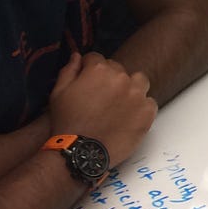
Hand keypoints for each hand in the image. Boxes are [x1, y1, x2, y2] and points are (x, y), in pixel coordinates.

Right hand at [48, 52, 156, 166]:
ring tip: (120, 104)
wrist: (81, 152)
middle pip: (118, 70)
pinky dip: (141, 107)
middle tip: (101, 98)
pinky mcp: (147, 112)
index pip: (97, 59)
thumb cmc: (67, 122)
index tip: (87, 81)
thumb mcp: (58, 93)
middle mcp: (121, 78)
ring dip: (131, 87)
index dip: (89, 69)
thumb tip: (77, 56)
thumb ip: (69, 70)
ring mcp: (137, 95)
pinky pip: (149, 102)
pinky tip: (129, 117)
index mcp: (99, 70)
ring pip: (139, 81)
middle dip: (109, 79)